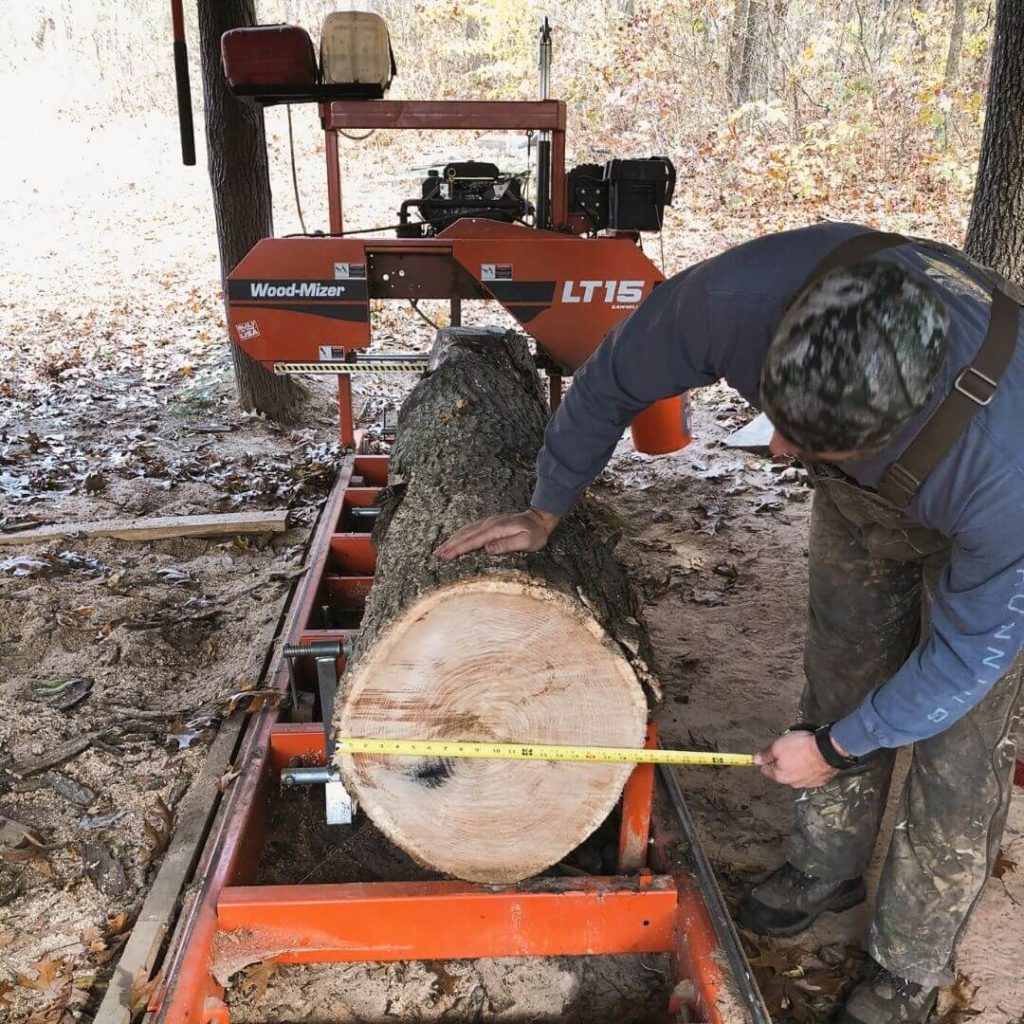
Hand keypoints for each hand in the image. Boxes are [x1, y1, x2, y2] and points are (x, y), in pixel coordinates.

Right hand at [434, 508, 559, 559]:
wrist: (540, 519)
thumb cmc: (535, 534)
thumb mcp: (526, 541)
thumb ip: (507, 544)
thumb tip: (487, 548)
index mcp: (496, 529)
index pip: (473, 541)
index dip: (458, 548)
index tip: (446, 556)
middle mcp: (489, 524)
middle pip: (465, 535)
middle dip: (450, 545)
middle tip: (435, 555)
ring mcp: (488, 522)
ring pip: (466, 531)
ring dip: (452, 540)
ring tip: (440, 549)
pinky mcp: (489, 524)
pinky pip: (470, 528)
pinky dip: (459, 534)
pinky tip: (454, 539)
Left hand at [754, 730, 837, 788]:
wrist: (828, 750)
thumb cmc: (802, 747)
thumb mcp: (777, 746)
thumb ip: (765, 755)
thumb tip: (755, 760)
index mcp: (779, 776)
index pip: (765, 769)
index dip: (766, 758)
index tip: (771, 750)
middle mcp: (792, 783)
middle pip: (780, 771)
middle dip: (782, 760)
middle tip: (788, 747)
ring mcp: (807, 783)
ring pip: (795, 772)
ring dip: (796, 763)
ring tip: (801, 750)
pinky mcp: (819, 780)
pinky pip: (809, 773)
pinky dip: (809, 766)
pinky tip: (811, 756)